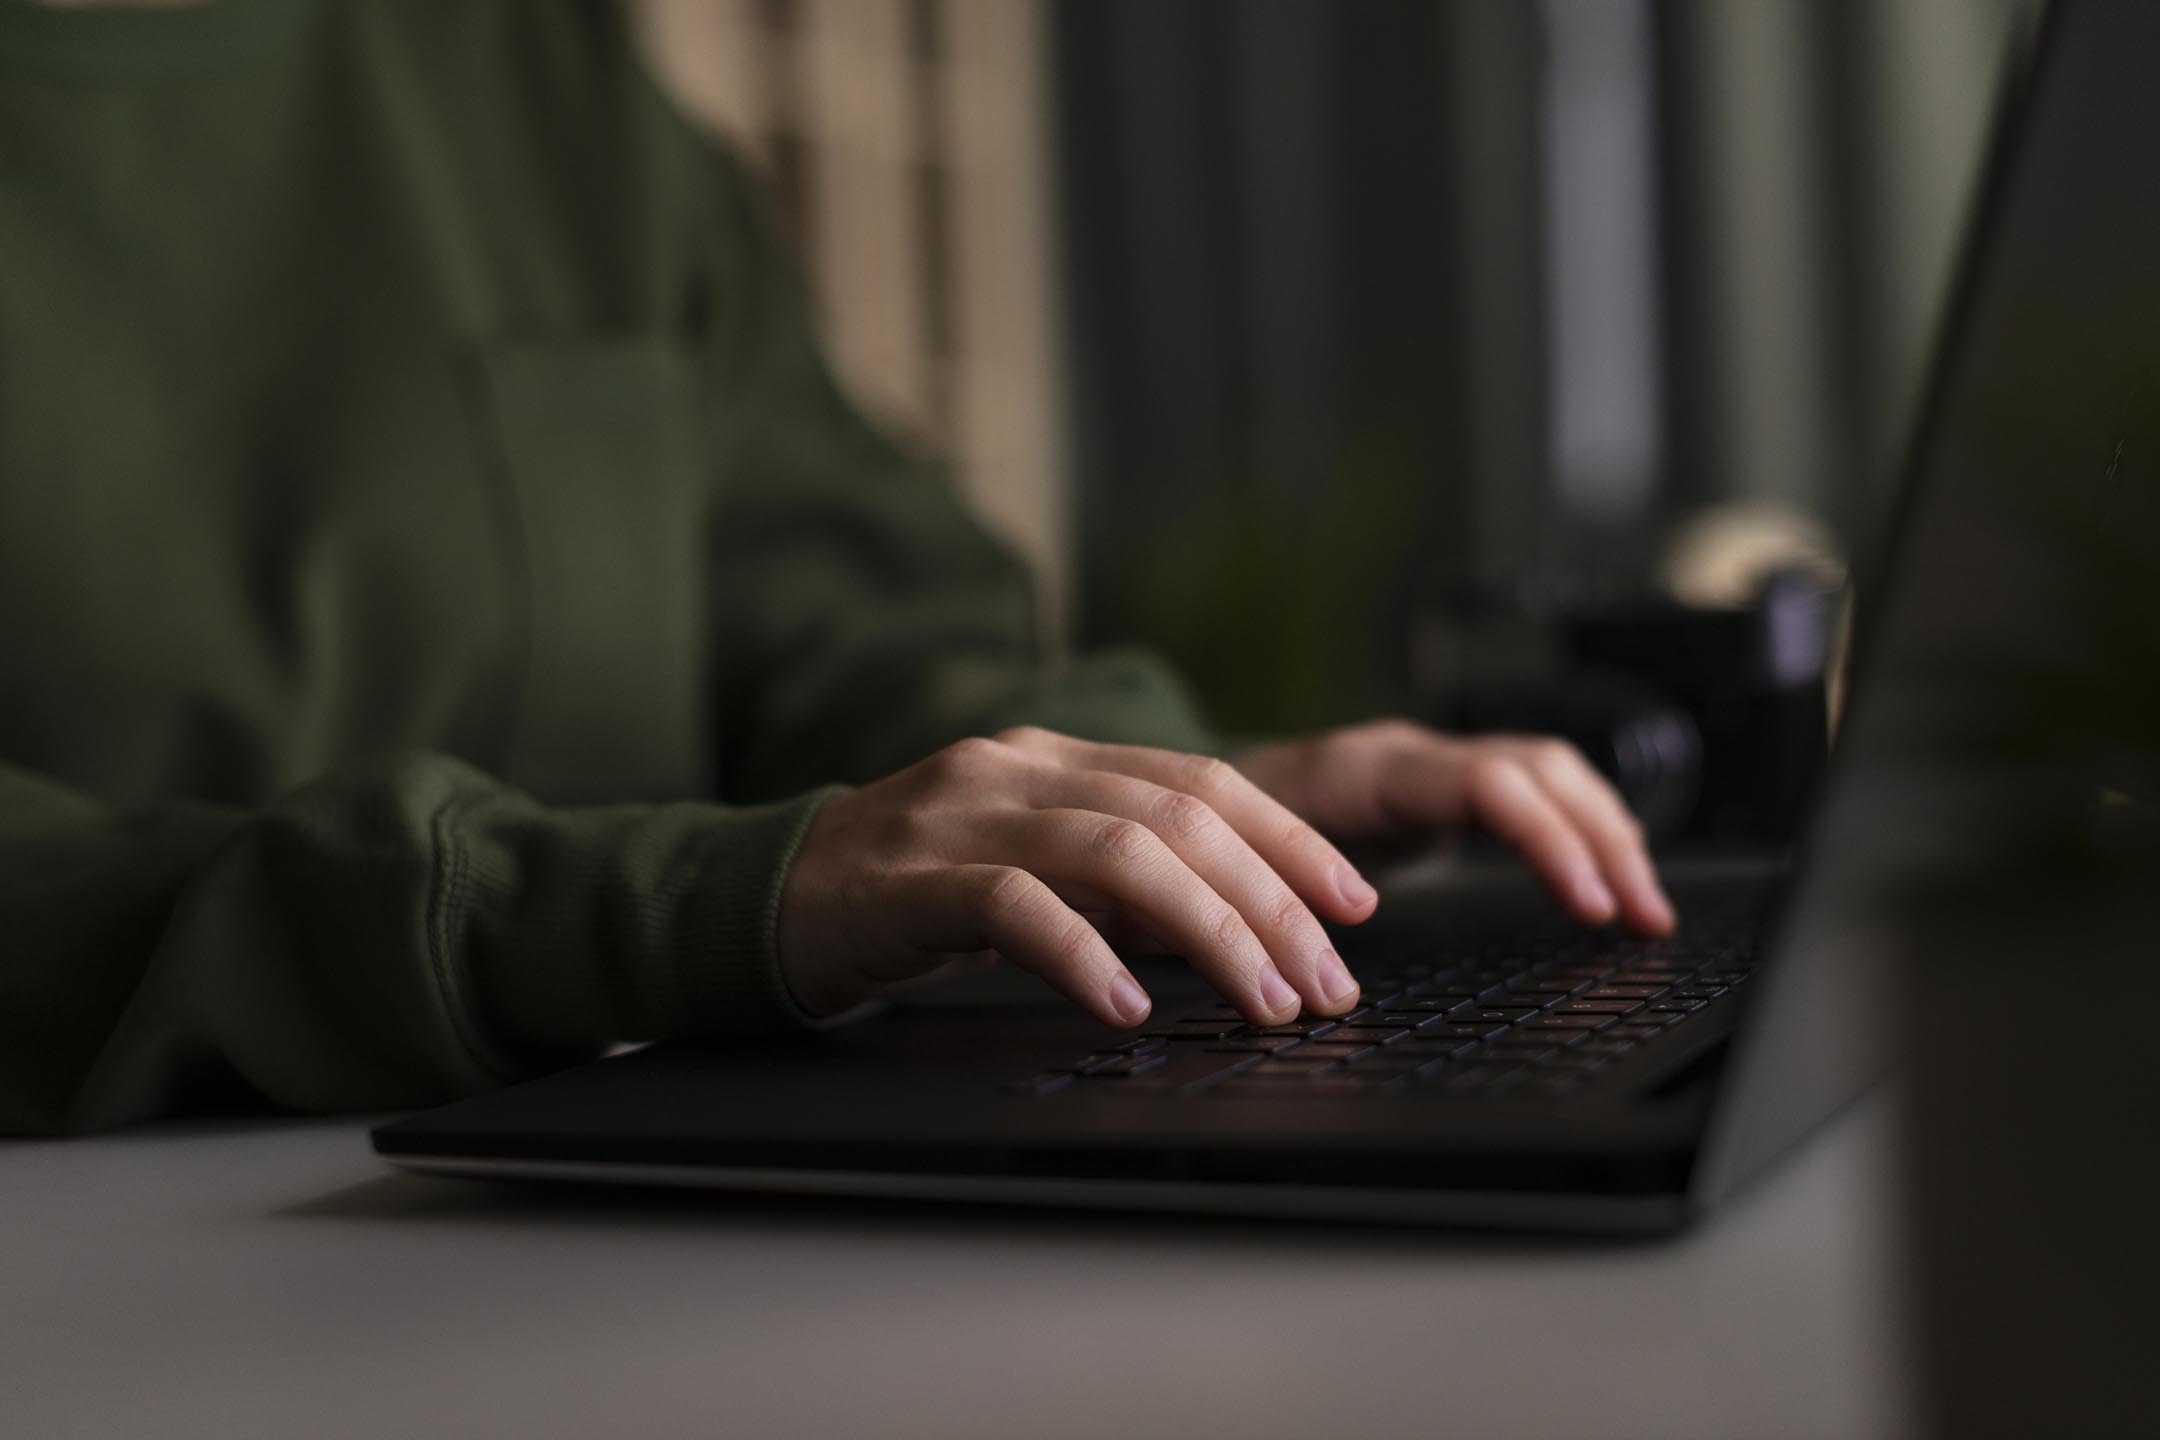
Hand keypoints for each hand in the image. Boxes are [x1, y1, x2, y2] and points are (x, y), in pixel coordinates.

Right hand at [776, 727, 1380, 1028]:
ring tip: (1264, 1004)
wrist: (763, 896)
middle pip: (1178, 815)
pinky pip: (1014, 908)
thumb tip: (1247, 930)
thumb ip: (1119, 878)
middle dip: (1271, 902)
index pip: (1201, 779)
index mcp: (1055, 758)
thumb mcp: (1030, 866)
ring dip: (1209, 933)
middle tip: (1327, 985)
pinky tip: (1128, 1008)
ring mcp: (960, 817)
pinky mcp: (909, 881)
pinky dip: (1083, 956)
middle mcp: (1017, 769)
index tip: (1357, 904)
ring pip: (1117, 853)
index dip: (1290, 839)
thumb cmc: (913, 895)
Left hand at [1233, 719, 1674, 935]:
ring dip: (1605, 835)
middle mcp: (1405, 753)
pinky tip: (1604, 881)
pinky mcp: (1435, 790)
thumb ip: (1282, 900)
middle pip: (1538, 770)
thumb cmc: (1203, 844)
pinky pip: (1529, 794)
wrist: (1177, 801)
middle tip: (1643, 917)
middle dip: (1604, 840)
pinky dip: (1576, 834)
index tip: (1591, 908)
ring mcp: (1425, 765)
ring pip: (1546, 775)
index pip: (1487, 784)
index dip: (1548, 841)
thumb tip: (1336, 944)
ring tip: (1645, 909)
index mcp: (1363, 769)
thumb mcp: (1234, 874)